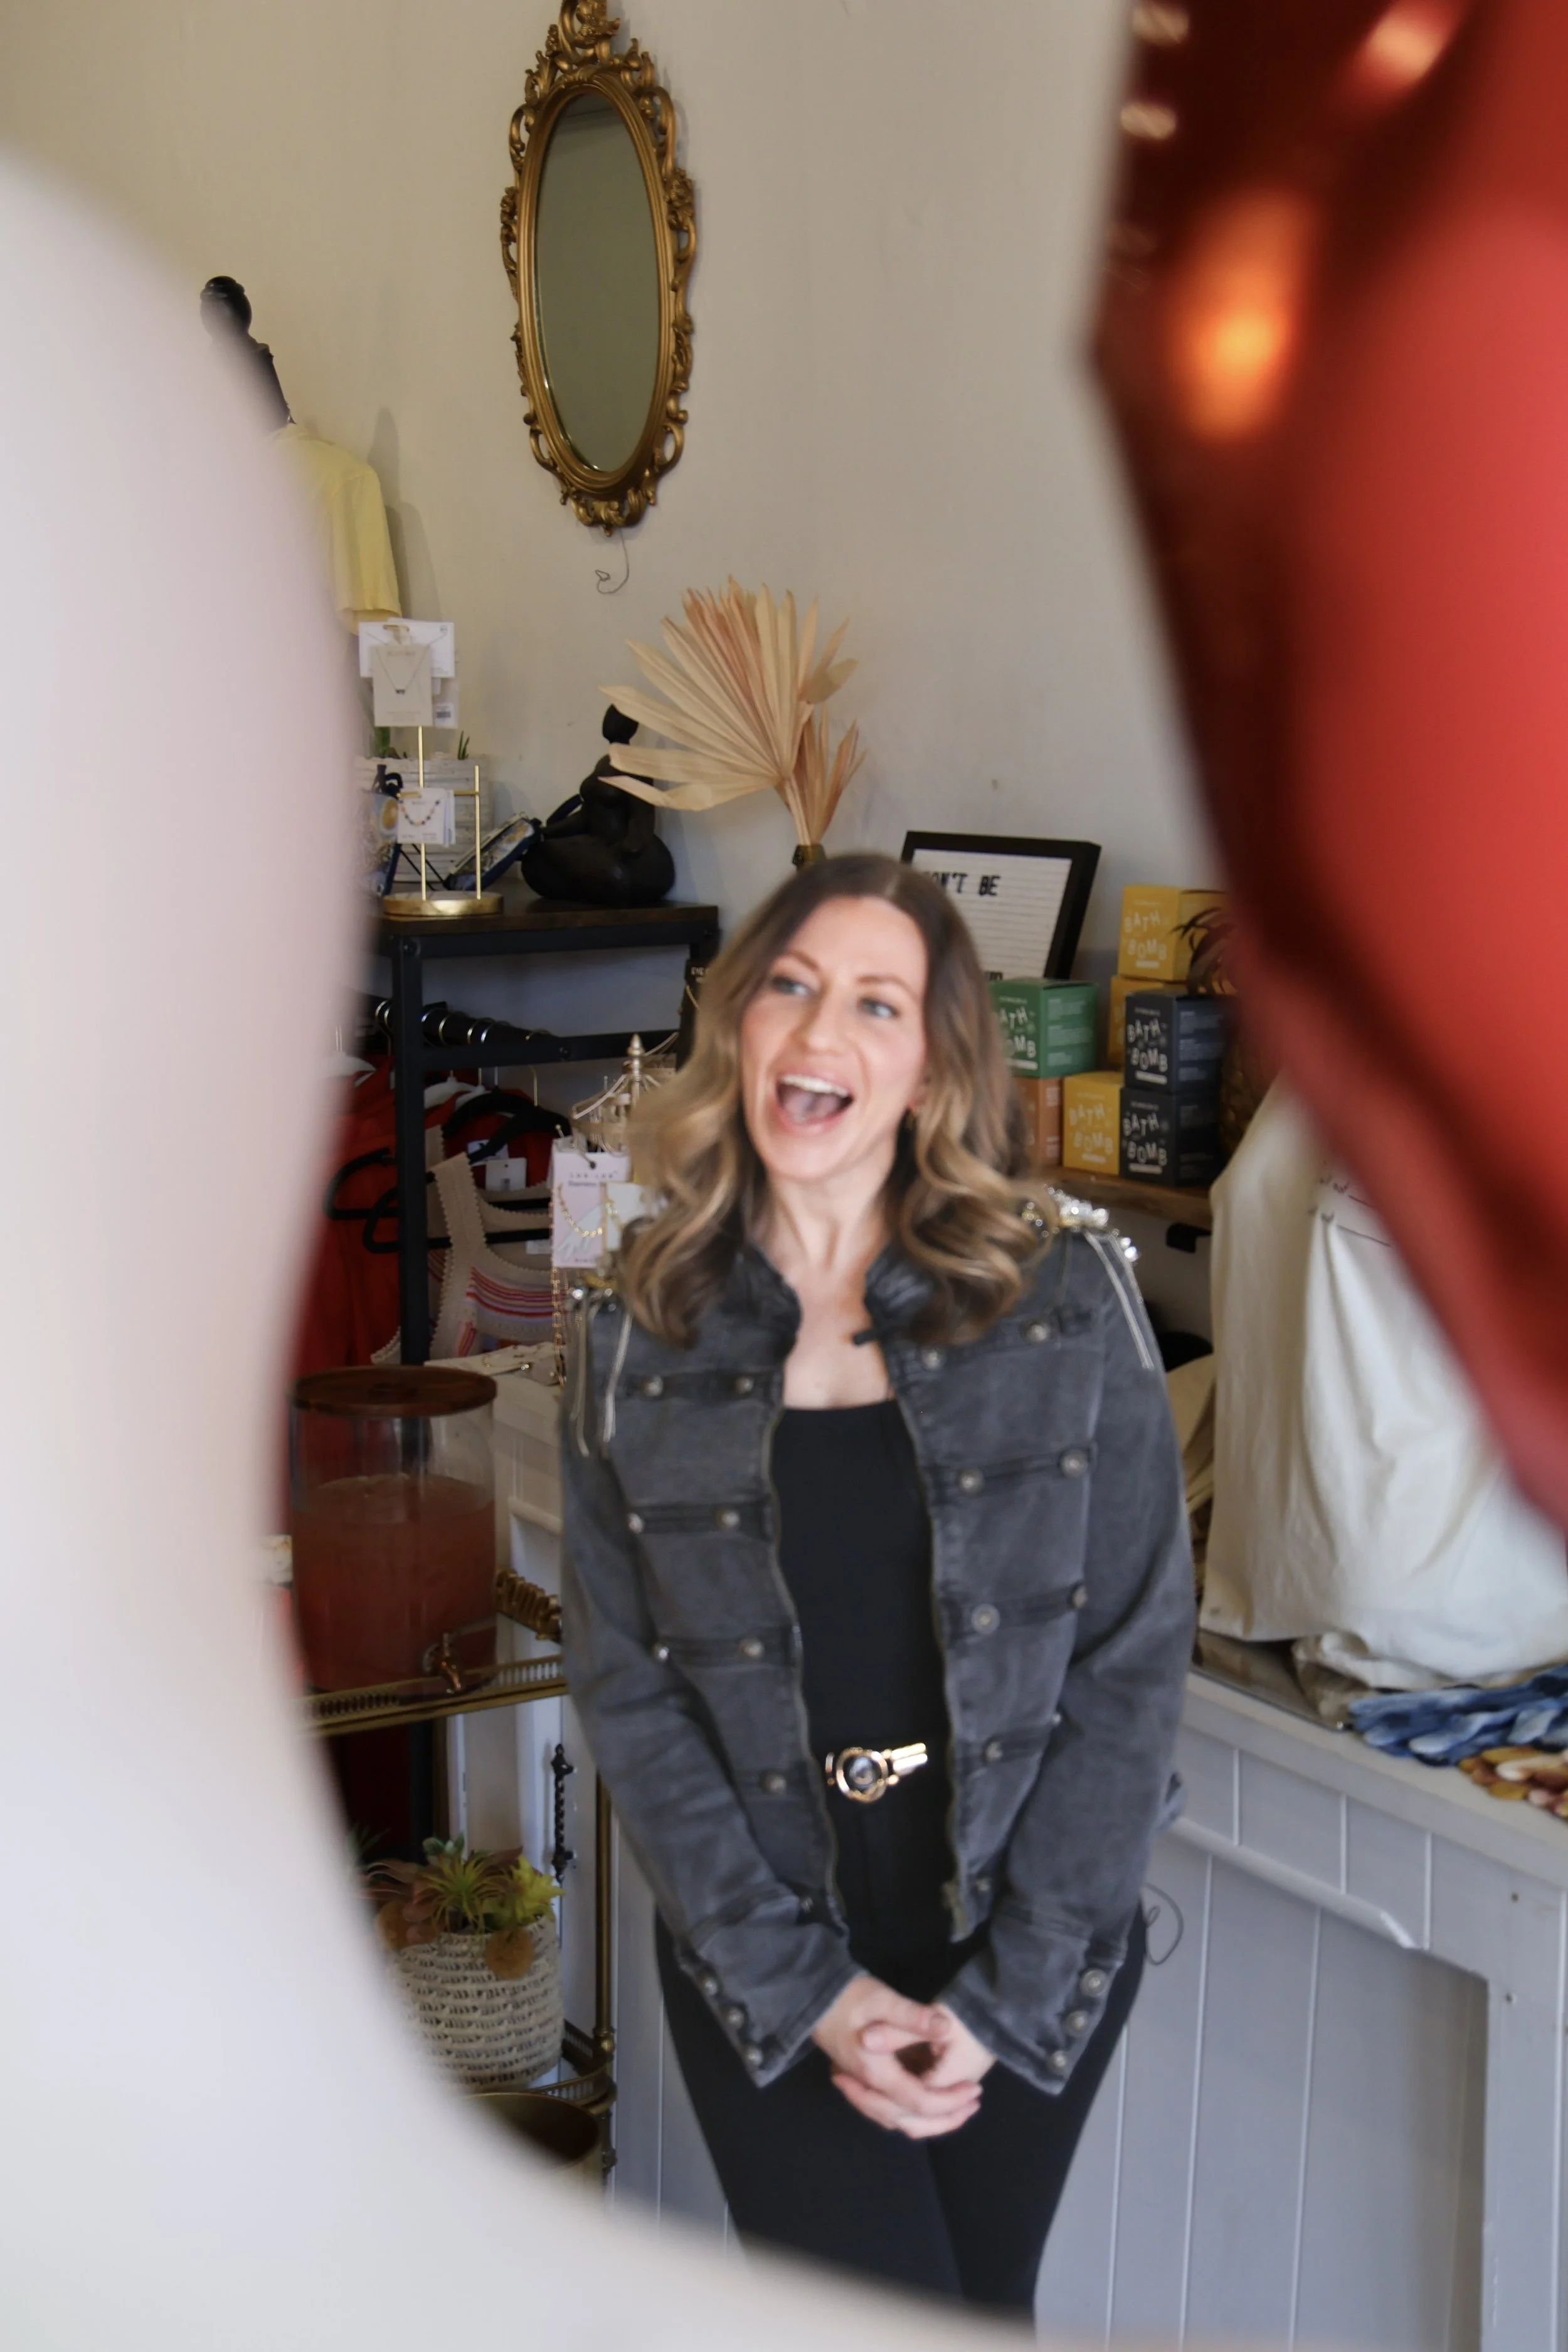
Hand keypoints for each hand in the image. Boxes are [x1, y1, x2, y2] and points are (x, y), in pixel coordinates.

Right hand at [811, 1975, 983, 2138]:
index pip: (919, 2101)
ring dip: (928, 2120)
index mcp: (877, 2072)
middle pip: (909, 2121)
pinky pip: (886, 2111)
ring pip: (896, 2120)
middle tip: (973, 2103)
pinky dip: (910, 2114)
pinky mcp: (860, 2081)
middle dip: (945, 2118)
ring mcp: (862, 2086)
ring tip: (956, 2109)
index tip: (974, 2089)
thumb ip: (913, 2016)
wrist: (813, 1996)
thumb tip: (946, 2028)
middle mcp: (869, 2087)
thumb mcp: (883, 1999)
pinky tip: (924, 2103)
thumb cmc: (849, 1996)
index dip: (950, 2100)